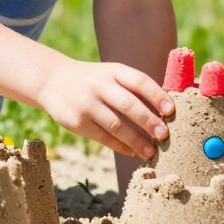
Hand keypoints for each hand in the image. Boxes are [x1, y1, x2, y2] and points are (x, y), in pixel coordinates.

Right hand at [35, 59, 173, 159]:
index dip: (157, 95)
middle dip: (149, 121)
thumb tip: (165, 112)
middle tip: (165, 135)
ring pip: (116, 125)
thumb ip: (133, 88)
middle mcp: (100, 85)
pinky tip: (133, 152)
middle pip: (128, 105)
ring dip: (136, 140)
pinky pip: (103, 137)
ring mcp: (87, 104)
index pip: (139, 81)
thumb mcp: (111, 74)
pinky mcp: (77, 122)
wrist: (52, 81)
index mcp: (113, 71)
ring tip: (151, 151)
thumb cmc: (93, 80)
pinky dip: (121, 146)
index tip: (171, 110)